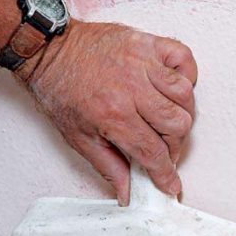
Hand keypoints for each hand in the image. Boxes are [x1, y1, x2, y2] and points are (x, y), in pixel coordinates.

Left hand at [18, 21, 196, 204]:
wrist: (48, 51)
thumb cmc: (60, 90)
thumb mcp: (78, 137)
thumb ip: (108, 167)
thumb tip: (127, 193)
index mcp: (113, 115)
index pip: (153, 152)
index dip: (165, 173)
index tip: (170, 183)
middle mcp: (132, 89)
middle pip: (176, 125)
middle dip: (174, 147)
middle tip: (163, 150)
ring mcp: (142, 62)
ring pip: (184, 95)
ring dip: (182, 114)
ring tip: (168, 122)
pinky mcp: (146, 43)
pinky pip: (183, 58)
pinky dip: (187, 74)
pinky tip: (173, 87)